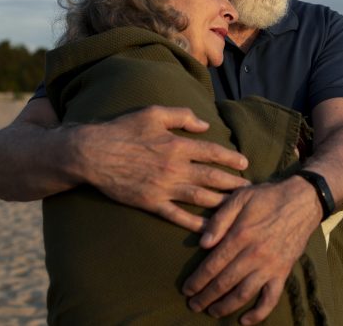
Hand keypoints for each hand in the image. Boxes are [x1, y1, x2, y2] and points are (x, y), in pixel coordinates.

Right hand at [72, 105, 249, 231]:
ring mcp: (163, 188)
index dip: (231, 158)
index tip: (245, 163)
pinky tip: (209, 229)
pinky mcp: (151, 203)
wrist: (93, 154)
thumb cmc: (123, 129)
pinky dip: (194, 223)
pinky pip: (177, 216)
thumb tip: (205, 124)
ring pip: (200, 198)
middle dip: (233, 184)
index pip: (212, 152)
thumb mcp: (153, 113)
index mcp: (177, 145)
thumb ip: (182, 115)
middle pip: (212, 178)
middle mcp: (174, 168)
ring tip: (237, 208)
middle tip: (249, 190)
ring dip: (221, 203)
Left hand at [182, 177, 321, 324]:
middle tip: (193, 304)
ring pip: (243, 294)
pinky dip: (258, 313)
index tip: (187, 289)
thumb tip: (203, 244)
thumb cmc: (268, 197)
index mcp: (240, 236)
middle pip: (224, 283)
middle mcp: (253, 255)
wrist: (303, 201)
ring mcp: (270, 266)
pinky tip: (244, 320)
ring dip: (225, 307)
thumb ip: (219, 219)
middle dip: (205, 297)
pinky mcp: (283, 272)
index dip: (197, 280)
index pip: (212, 265)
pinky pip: (270, 299)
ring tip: (212, 311)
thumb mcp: (240, 197)